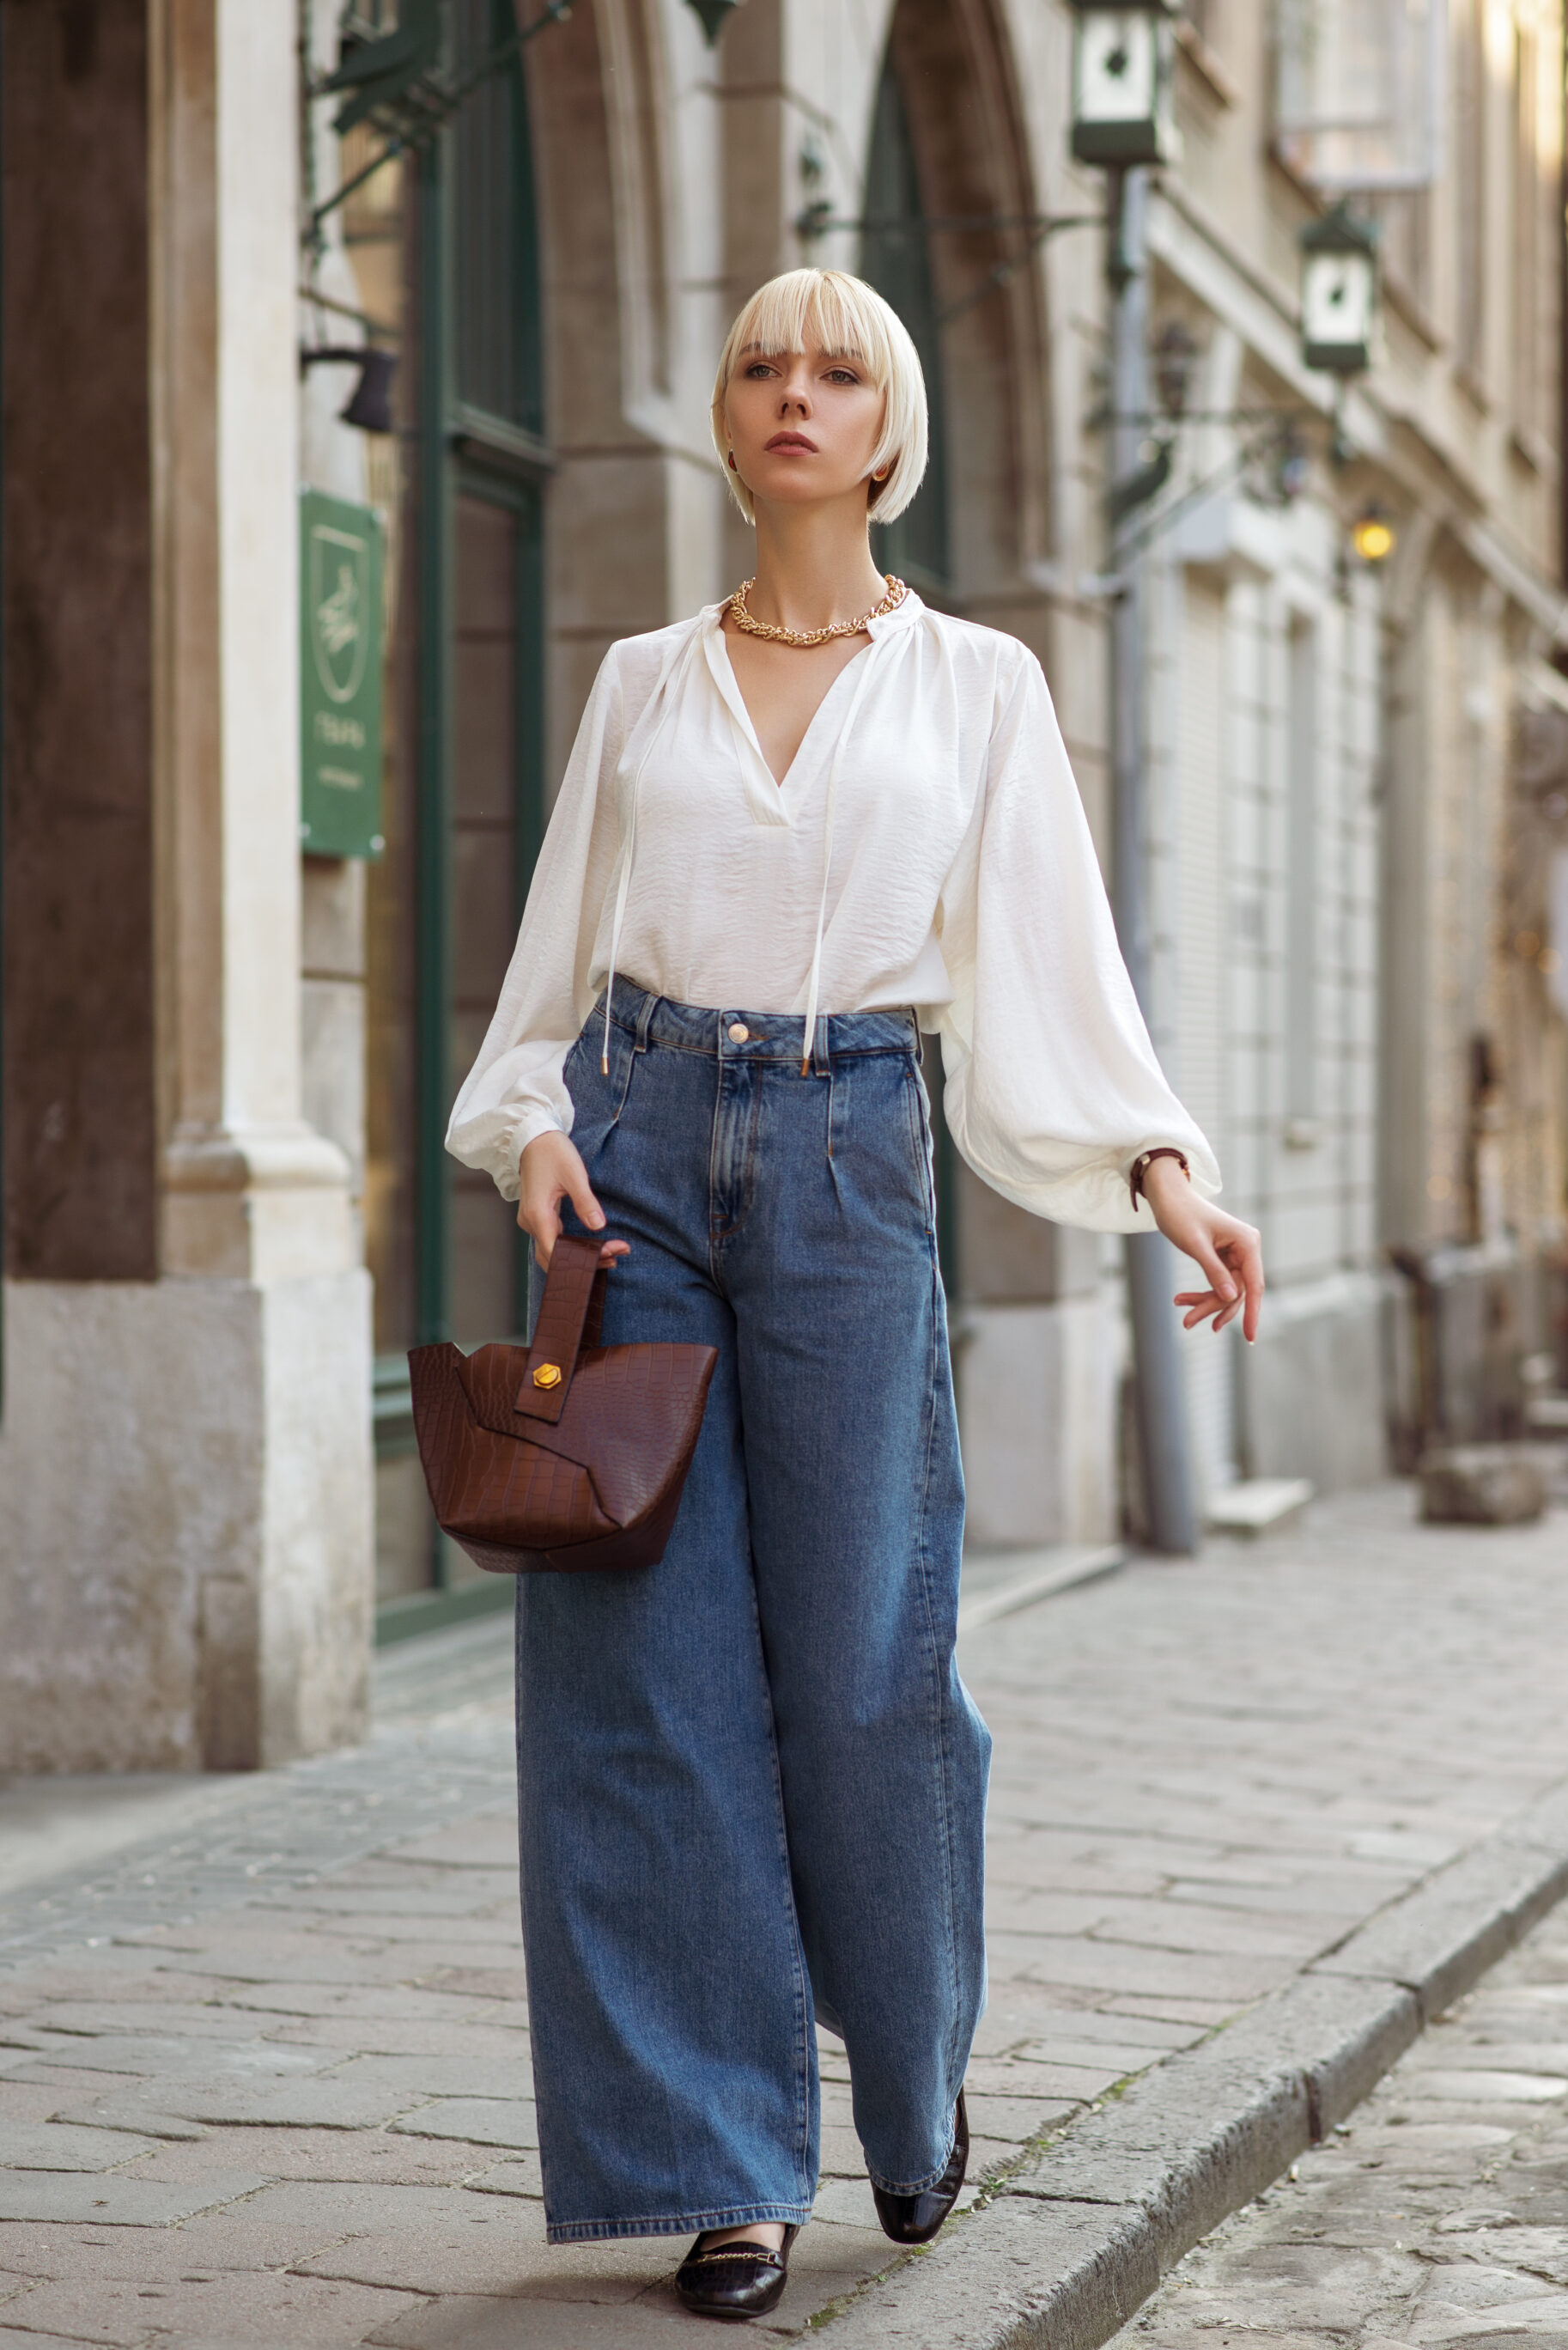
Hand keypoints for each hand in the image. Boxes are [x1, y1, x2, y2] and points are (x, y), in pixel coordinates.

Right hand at [516, 1132, 629, 1272]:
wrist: (532, 1137)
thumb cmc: (552, 1152)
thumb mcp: (573, 1174)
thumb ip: (585, 1202)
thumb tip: (598, 1226)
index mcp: (537, 1215)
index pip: (555, 1252)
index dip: (580, 1259)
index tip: (607, 1255)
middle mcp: (531, 1222)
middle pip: (553, 1257)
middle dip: (582, 1263)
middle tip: (615, 1258)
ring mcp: (532, 1221)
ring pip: (553, 1250)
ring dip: (578, 1257)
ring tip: (609, 1256)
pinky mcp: (538, 1217)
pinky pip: (552, 1239)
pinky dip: (571, 1247)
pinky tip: (591, 1247)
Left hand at [1140, 1157, 1263, 1340]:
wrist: (1168, 1196)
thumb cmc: (1180, 1214)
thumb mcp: (1195, 1245)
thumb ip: (1214, 1271)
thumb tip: (1231, 1297)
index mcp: (1248, 1242)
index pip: (1254, 1285)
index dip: (1252, 1313)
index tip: (1250, 1337)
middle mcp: (1247, 1249)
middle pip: (1237, 1291)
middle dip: (1213, 1308)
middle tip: (1187, 1323)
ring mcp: (1237, 1254)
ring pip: (1227, 1291)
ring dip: (1205, 1304)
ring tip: (1184, 1318)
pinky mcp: (1225, 1258)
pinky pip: (1219, 1283)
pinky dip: (1202, 1294)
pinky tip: (1183, 1301)